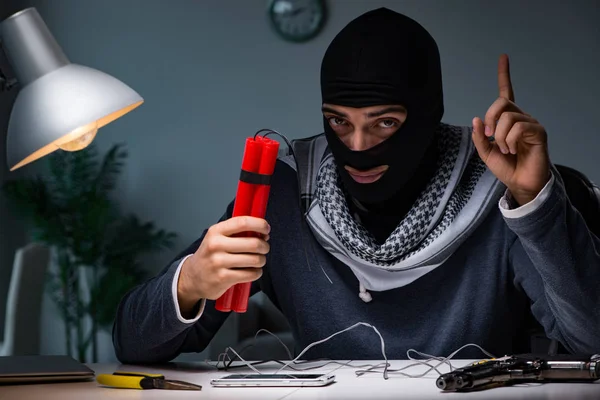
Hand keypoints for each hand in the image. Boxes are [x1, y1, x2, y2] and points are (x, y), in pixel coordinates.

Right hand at [177, 216, 269, 315]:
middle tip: (264, 248)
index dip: (260, 224)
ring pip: (255, 260)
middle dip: (264, 246)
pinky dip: (256, 273)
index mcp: (216, 231)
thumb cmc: (211, 254)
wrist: (193, 276)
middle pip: (254, 243)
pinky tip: (251, 271)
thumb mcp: (218, 237)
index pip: (243, 222)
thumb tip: (263, 231)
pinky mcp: (223, 278)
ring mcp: (218, 262)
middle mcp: (216, 245)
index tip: (266, 229)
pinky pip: (251, 274)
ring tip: (257, 261)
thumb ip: (237, 231)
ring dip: (261, 260)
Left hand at [472, 54, 550, 205]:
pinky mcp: (538, 132)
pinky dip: (510, 141)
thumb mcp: (485, 152)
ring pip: (508, 118)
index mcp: (507, 120)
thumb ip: (480, 137)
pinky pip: (519, 128)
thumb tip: (477, 119)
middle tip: (490, 136)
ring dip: (500, 137)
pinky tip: (514, 150)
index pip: (506, 93)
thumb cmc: (506, 167)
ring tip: (506, 150)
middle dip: (491, 118)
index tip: (503, 57)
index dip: (504, 75)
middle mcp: (520, 117)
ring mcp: (530, 124)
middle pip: (501, 103)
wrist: (520, 182)